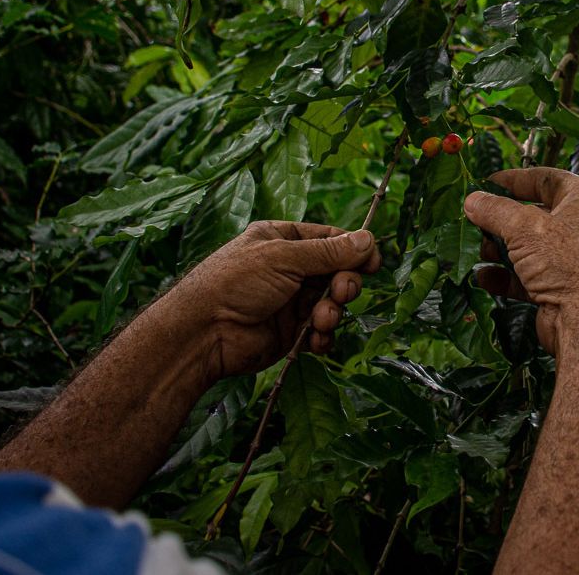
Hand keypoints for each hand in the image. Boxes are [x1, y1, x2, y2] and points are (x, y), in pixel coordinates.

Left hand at [165, 220, 380, 381]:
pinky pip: (320, 331)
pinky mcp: (290, 331)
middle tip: (342, 292)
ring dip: (332, 312)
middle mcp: (288, 268)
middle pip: (336, 272)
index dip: (354, 250)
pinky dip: (323, 336)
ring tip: (320, 320)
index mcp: (282, 240)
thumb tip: (367, 239)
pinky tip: (314, 339)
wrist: (205, 332)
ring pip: (332, 303)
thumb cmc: (236, 282)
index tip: (373, 262)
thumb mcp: (284, 258)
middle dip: (344, 284)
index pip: (329, 239)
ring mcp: (290, 301)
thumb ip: (328, 252)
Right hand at [463, 168, 578, 355]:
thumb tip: (472, 200)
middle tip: (474, 219)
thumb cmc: (565, 262)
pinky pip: (526, 275)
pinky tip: (483, 276)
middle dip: (501, 219)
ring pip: (527, 246)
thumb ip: (495, 210)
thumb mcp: (524, 227)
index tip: (485, 182)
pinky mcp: (559, 287)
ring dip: (499, 248)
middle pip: (533, 214)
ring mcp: (571, 258)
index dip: (514, 179)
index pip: (546, 178)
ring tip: (477, 249)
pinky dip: (504, 275)